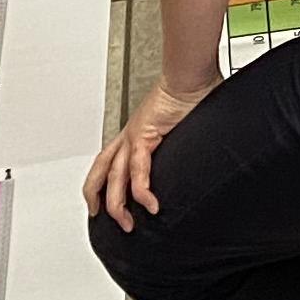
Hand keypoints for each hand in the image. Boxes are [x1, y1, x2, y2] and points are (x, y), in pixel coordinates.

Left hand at [87, 79, 205, 227]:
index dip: (104, 185)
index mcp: (137, 134)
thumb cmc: (190, 93)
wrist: (191, 76)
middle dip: (96, 197)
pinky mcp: (144, 136)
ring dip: (116, 204)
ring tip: (125, 223)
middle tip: (101, 218)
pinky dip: (141, 191)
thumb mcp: (183, 129)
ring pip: (113, 176)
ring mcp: (134, 136)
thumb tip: (202, 152)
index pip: (111, 163)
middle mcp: (130, 136)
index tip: (109, 204)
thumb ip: (185, 144)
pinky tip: (149, 205)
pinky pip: (138, 170)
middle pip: (100, 170)